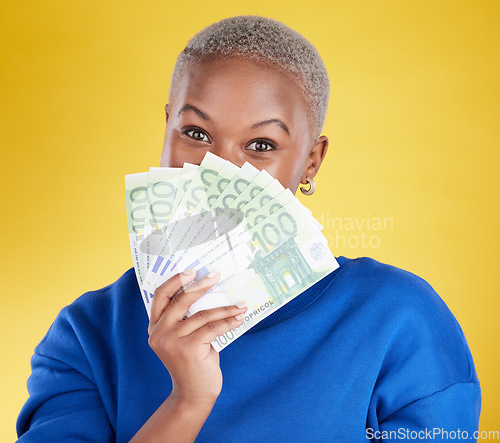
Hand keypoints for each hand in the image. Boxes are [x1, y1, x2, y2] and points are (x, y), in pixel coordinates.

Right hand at [147, 269, 246, 404]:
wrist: (194, 394)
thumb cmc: (192, 361)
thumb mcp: (185, 337)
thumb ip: (188, 318)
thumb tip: (210, 292)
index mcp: (155, 327)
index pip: (160, 296)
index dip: (175, 280)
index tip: (191, 270)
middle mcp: (159, 333)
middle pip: (180, 300)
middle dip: (201, 284)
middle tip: (216, 275)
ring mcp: (172, 342)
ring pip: (202, 315)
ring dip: (225, 308)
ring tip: (240, 304)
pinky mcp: (189, 350)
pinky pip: (213, 328)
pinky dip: (228, 321)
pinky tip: (239, 317)